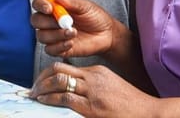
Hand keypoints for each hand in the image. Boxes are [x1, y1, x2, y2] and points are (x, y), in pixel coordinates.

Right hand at [30, 0, 114, 58]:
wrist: (106, 34)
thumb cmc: (95, 17)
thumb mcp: (85, 6)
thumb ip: (70, 2)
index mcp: (55, 7)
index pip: (38, 3)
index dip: (40, 5)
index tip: (49, 8)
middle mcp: (50, 21)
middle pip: (35, 21)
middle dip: (47, 22)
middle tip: (63, 22)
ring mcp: (53, 35)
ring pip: (41, 36)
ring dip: (56, 35)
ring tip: (73, 32)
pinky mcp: (58, 49)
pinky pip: (49, 50)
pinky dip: (59, 46)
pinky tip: (71, 43)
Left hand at [30, 62, 156, 117]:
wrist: (148, 113)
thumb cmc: (130, 105)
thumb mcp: (110, 88)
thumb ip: (93, 86)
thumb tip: (73, 92)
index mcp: (97, 71)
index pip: (65, 67)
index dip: (48, 74)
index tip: (39, 82)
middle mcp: (92, 77)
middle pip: (58, 70)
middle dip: (40, 79)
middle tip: (32, 89)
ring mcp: (92, 91)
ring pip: (58, 82)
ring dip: (41, 89)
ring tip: (33, 96)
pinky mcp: (92, 107)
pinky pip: (64, 98)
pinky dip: (49, 100)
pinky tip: (43, 102)